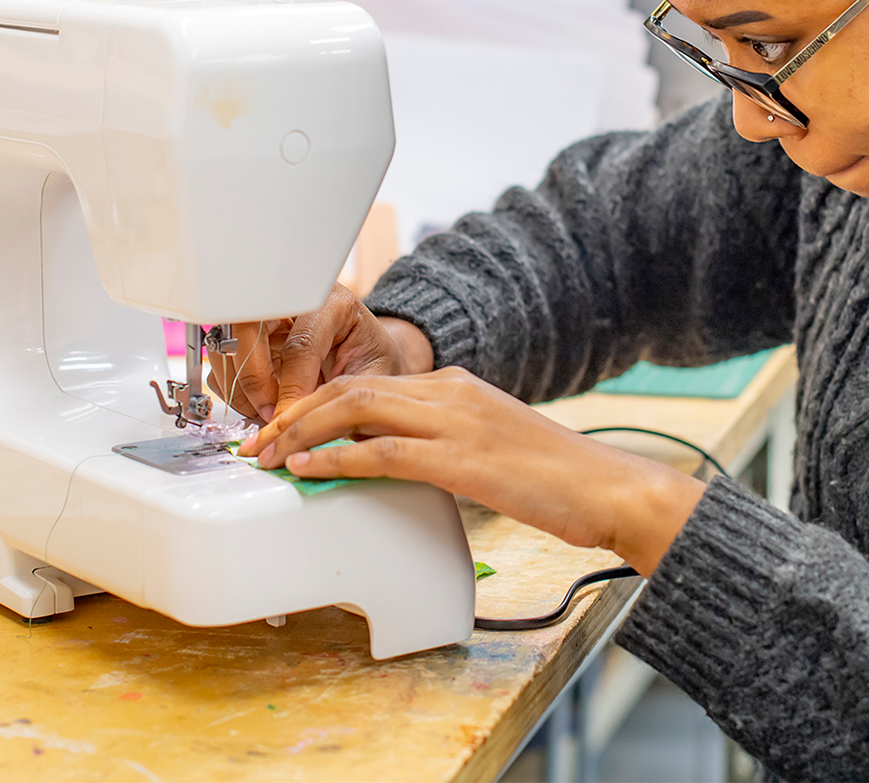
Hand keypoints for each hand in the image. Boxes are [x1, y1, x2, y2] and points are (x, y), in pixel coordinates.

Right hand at [206, 285, 433, 423]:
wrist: (366, 352)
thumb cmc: (372, 361)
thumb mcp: (372, 378)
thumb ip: (338, 399)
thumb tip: (301, 427)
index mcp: (332, 302)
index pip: (300, 345)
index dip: (291, 389)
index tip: (286, 420)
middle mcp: (292, 299)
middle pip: (249, 330)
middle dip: (254, 381)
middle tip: (268, 414)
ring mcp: (266, 313)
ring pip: (228, 344)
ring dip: (241, 388)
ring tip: (266, 413)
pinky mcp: (249, 333)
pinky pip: (224, 361)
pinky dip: (234, 389)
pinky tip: (258, 404)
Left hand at [240, 367, 707, 575]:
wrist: (610, 488)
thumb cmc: (559, 479)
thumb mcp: (492, 447)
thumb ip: (444, 445)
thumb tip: (398, 462)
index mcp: (455, 385)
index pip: (366, 380)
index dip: (314, 402)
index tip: (282, 427)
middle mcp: (449, 391)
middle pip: (349, 385)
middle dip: (294, 412)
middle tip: (258, 442)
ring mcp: (454, 420)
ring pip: (355, 407)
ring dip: (302, 432)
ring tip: (269, 456)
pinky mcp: (460, 458)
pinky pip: (382, 451)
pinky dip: (337, 457)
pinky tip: (309, 470)